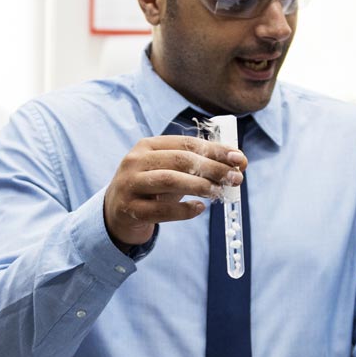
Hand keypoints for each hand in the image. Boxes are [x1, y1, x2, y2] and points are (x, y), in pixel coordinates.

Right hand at [103, 135, 245, 248]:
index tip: (239, 158)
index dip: (215, 150)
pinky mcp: (129, 209)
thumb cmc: (152, 189)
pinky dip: (183, 210)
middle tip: (236, 177)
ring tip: (219, 192)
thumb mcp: (170, 171)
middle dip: (212, 168)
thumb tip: (238, 163)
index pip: (187, 143)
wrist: (116, 213)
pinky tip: (200, 209)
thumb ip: (198, 165)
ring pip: (169, 180)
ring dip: (200, 186)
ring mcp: (130, 184)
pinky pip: (160, 210)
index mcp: (148, 145)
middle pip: (180, 160)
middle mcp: (135, 161)